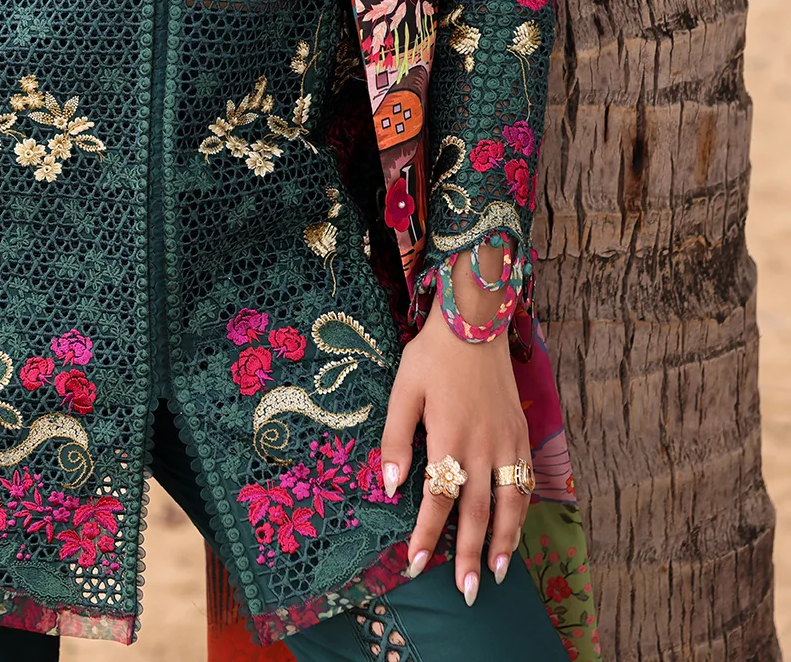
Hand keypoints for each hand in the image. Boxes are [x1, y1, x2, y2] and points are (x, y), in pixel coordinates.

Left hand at [379, 251, 530, 603]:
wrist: (475, 322)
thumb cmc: (433, 355)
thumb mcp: (403, 390)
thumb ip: (397, 439)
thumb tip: (390, 486)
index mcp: (450, 437)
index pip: (438, 500)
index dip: (426, 535)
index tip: (414, 564)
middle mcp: (483, 446)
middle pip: (478, 512)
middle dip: (469, 555)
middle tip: (465, 592)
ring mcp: (507, 442)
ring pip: (510, 503)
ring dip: (503, 542)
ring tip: (495, 573)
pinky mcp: (520, 433)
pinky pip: (525, 481)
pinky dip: (522, 512)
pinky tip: (514, 530)